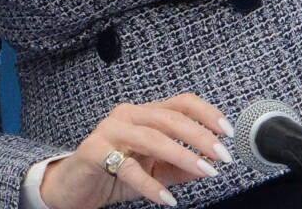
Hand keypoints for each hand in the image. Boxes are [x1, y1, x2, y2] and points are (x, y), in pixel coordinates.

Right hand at [37, 95, 233, 208]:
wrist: (74, 186)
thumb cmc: (113, 172)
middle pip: (170, 118)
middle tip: (221, 156)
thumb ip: (178, 167)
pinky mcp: (96, 151)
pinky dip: (150, 184)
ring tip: (204, 171)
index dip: (206, 114)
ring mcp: (110, 131)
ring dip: (182, 155)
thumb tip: (207, 166)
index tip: (227, 132)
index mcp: (144, 114)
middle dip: (200, 136)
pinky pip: (128, 167)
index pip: (180, 103)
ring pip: (153, 138)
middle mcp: (128, 115)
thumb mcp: (153, 170)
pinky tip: (166, 198)